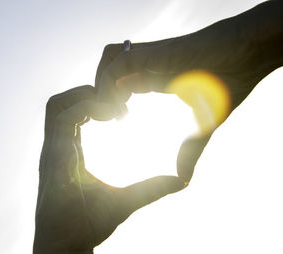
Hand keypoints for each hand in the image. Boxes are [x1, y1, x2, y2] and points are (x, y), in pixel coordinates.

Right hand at [33, 85, 185, 253]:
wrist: (66, 245)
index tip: (125, 109)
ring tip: (114, 109)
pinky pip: (62, 119)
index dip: (95, 101)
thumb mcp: (127, 200)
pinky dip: (86, 109)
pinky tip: (111, 118)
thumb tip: (180, 180)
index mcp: (69, 151)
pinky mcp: (53, 156)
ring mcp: (52, 150)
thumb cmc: (88, 224)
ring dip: (85, 97)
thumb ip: (150, 187)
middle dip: (88, 91)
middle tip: (120, 103)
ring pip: (56, 105)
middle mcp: (57, 146)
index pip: (73, 112)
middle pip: (61, 101)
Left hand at [95, 0, 282, 182]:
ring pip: (107, 63)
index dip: (110, 104)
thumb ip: (189, 149)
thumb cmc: (228, 85)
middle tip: (103, 120)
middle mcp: (145, 67)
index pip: (118, 86)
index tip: (114, 124)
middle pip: (106, 72)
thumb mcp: (201, 126)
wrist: (246, 56)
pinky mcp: (149, 54)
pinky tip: (119, 106)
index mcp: (153, 79)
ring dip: (101, 87)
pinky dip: (109, 82)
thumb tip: (183, 178)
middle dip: (98, 95)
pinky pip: (115, 63)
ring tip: (110, 113)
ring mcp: (146, 59)